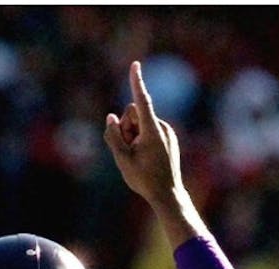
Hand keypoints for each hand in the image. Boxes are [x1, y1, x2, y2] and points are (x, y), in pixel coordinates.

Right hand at [103, 61, 183, 207]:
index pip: (141, 101)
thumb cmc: (144, 179)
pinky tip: (144, 158)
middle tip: (127, 149)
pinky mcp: (167, 137)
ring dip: (132, 135)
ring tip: (136, 156)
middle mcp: (162, 127)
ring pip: (139, 123)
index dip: (136, 82)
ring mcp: (166, 132)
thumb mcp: (122, 159)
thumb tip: (111, 117)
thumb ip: (113, 136)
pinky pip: (146, 130)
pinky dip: (139, 139)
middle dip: (125, 126)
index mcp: (152, 131)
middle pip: (134, 114)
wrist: (167, 194)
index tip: (135, 65)